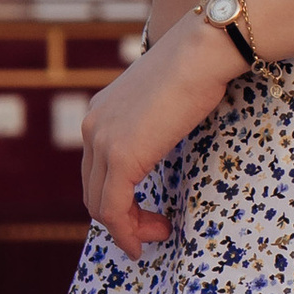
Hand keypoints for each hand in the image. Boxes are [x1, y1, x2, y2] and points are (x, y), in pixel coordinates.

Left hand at [79, 17, 240, 257]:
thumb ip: (151, 124)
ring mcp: (102, 142)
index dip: (118, 200)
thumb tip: (162, 141)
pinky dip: (127, 232)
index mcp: (99, 113)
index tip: (147, 214)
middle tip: (157, 229)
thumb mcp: (163, 101)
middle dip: (123, 219)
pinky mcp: (120, 158)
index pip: (96, 171)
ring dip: (127, 229)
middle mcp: (91, 127)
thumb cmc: (197, 69)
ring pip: (100, 205)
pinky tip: (143, 241)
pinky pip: (114, 209)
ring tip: (158, 233)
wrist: (202, 52)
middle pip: (93, 191)